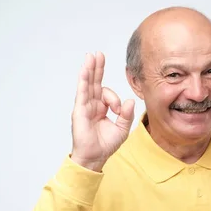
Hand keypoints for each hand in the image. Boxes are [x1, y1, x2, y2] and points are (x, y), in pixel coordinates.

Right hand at [70, 52, 135, 170]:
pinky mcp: (80, 110)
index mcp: (101, 108)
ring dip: (89, 69)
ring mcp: (85, 106)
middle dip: (97, 68)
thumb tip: (130, 101)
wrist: (95, 157)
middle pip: (95, 82)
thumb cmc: (106, 145)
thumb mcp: (122, 128)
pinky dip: (83, 80)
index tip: (118, 110)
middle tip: (99, 54)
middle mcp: (92, 105)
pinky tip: (84, 70)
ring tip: (91, 56)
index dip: (115, 99)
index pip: (107, 94)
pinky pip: (82, 92)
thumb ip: (127, 114)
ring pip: (88, 84)